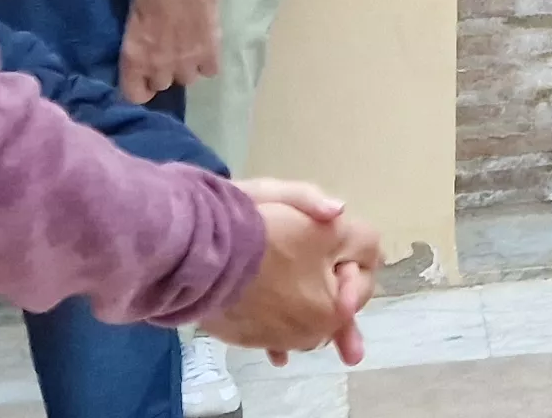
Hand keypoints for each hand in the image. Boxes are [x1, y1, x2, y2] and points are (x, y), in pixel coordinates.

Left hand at [122, 0, 225, 102]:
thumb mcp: (133, 17)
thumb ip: (137, 43)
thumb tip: (142, 54)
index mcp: (135, 56)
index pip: (134, 95)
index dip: (138, 88)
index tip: (143, 79)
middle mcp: (159, 66)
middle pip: (162, 85)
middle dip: (163, 72)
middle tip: (166, 55)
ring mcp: (187, 62)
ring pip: (186, 79)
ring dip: (186, 67)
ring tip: (187, 50)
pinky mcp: (210, 54)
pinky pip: (209, 71)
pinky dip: (207, 62)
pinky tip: (204, 47)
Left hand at [208, 179, 383, 363]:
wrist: (190, 233)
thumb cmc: (236, 210)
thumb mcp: (272, 193)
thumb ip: (306, 198)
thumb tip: (339, 209)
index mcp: (320, 231)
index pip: (361, 255)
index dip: (359, 280)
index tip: (343, 303)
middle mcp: (308, 256)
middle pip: (338, 291)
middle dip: (344, 320)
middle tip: (351, 352)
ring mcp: (284, 280)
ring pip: (310, 311)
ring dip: (317, 334)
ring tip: (317, 357)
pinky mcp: (260, 298)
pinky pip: (279, 321)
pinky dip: (282, 338)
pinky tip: (278, 356)